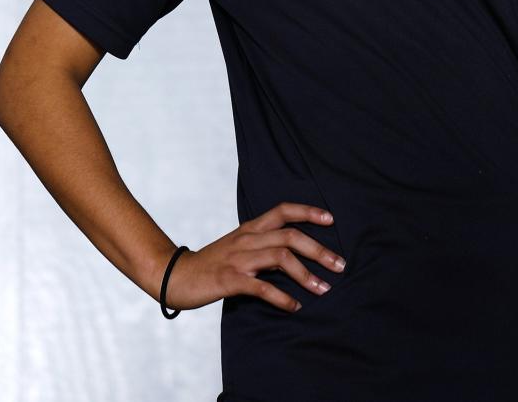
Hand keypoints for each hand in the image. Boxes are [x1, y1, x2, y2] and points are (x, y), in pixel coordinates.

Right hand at [160, 201, 345, 314]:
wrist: (177, 276)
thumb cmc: (212, 263)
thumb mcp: (239, 247)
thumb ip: (264, 247)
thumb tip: (294, 256)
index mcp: (250, 228)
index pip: (283, 211)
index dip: (308, 212)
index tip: (332, 219)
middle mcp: (247, 238)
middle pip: (290, 236)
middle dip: (319, 249)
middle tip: (340, 264)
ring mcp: (239, 258)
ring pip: (280, 257)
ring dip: (306, 274)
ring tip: (323, 289)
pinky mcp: (230, 280)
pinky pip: (261, 287)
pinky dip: (281, 297)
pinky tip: (294, 306)